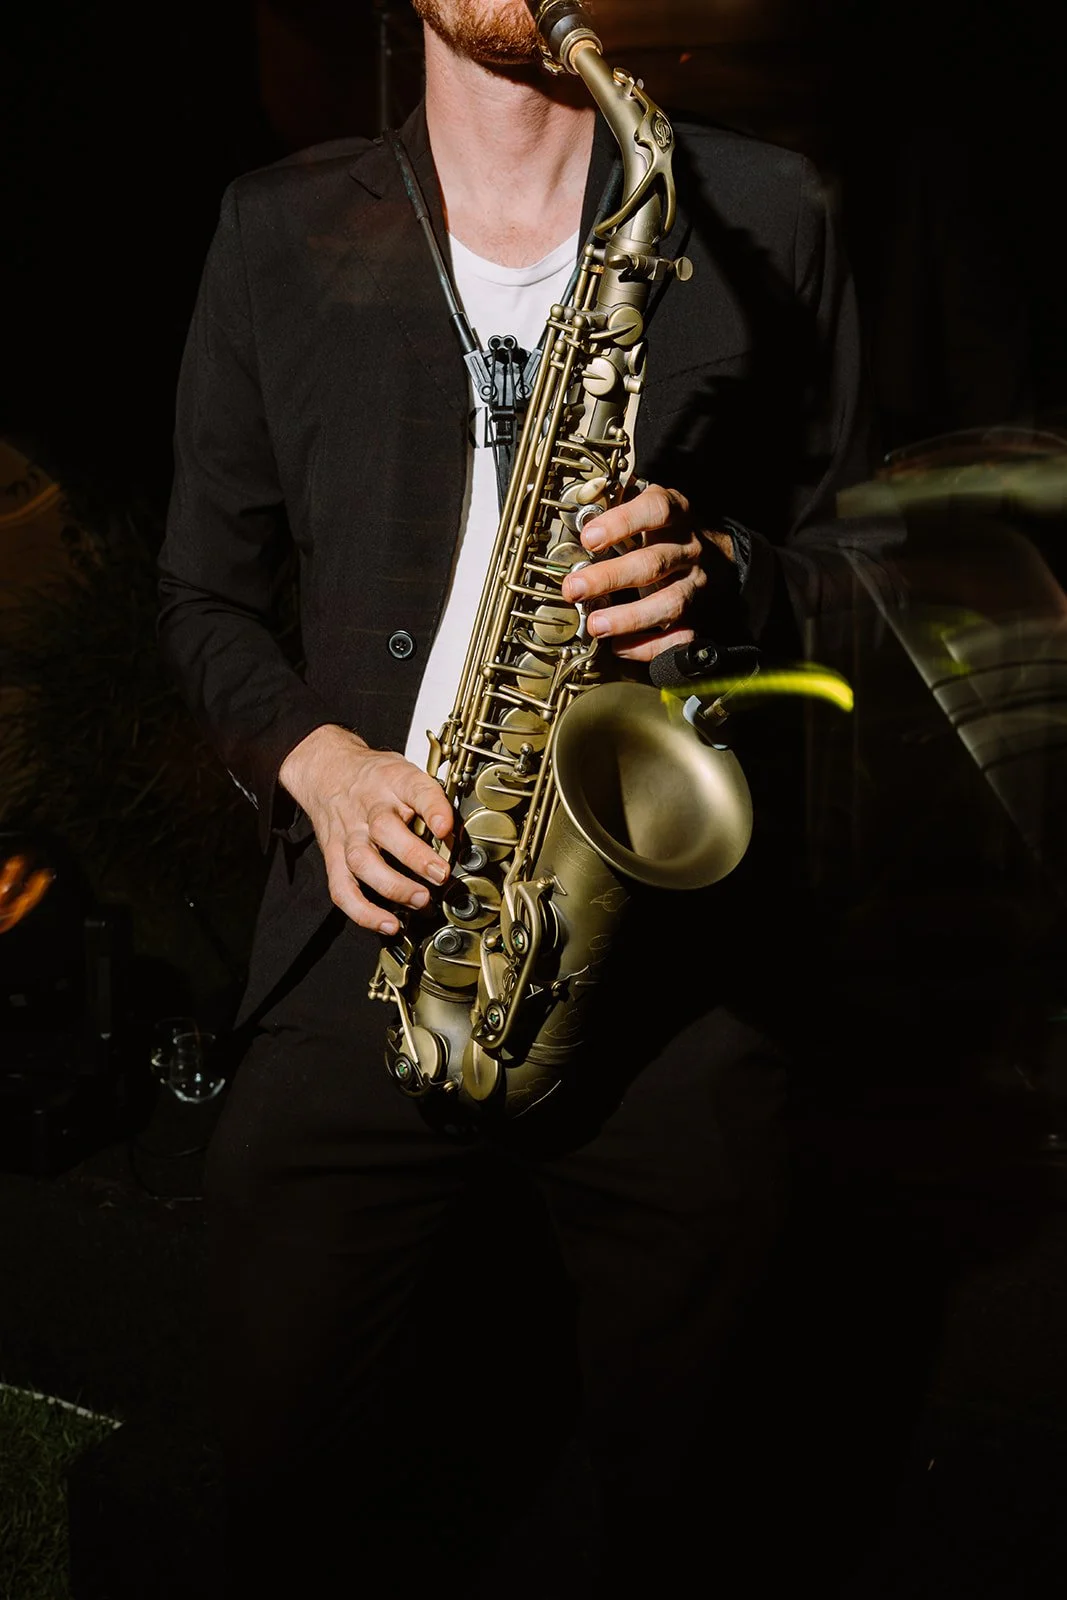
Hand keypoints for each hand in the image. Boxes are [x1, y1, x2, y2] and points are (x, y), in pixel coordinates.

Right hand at [278, 724, 451, 934]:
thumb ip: (432, 799)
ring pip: (363, 862)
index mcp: (392, 781)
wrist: (328, 770)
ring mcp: (348, 834)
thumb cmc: (375, 777)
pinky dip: (364, 911)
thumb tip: (457, 833)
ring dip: (393, 886)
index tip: (446, 827)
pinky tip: (387, 923)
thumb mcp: (407, 772)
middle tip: (440, 874)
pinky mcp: (334, 857)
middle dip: (414, 856)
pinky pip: (343, 888)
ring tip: (421, 900)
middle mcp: (367, 807)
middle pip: (384, 829)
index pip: (414, 789)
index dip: (432, 808)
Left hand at [560, 483, 733, 662]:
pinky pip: (679, 636)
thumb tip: (570, 526)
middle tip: (574, 589)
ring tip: (597, 624)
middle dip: (609, 578)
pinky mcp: (698, 615)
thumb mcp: (647, 506)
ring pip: (668, 603)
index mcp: (675, 514)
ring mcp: (694, 584)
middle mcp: (687, 549)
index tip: (589, 537)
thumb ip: (615, 511)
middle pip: (652, 564)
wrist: (718, 555)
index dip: (622, 523)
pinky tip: (621, 646)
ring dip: (628, 618)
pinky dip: (648, 646)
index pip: (655, 511)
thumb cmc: (667, 531)